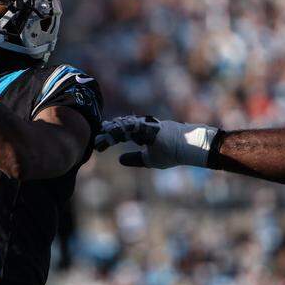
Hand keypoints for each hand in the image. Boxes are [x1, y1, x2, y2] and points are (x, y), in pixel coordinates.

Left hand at [95, 115, 219, 168]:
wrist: (191, 147)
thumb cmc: (173, 152)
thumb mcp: (150, 159)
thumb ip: (135, 158)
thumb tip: (119, 159)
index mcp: (142, 132)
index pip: (122, 131)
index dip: (110, 134)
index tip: (98, 139)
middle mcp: (143, 126)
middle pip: (120, 126)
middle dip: (106, 131)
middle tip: (93, 136)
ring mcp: (148, 125)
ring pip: (124, 125)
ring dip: (110, 131)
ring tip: (99, 138)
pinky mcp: (152, 129)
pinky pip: (132, 127)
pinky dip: (120, 130)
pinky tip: (110, 133)